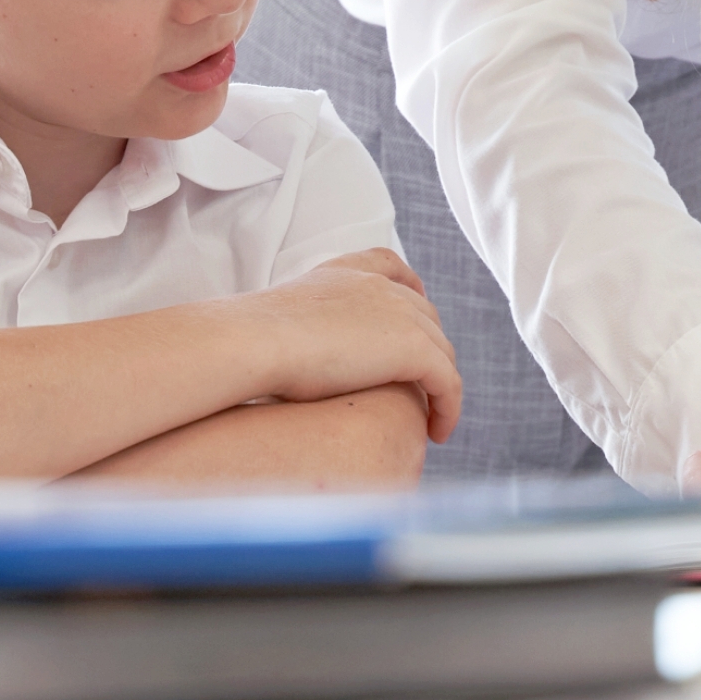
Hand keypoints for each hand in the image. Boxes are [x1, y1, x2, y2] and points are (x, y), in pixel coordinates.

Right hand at [244, 249, 460, 441]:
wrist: (257, 340)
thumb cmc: (253, 344)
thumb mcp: (280, 327)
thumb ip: (302, 333)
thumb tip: (289, 360)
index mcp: (344, 274)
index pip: (389, 266)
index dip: (410, 283)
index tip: (417, 299)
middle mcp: (378, 287)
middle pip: (423, 314)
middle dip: (427, 346)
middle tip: (420, 386)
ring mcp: (400, 313)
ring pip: (440, 350)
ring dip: (440, 384)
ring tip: (431, 419)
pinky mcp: (413, 348)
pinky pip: (447, 381)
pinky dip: (448, 407)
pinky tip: (438, 433)